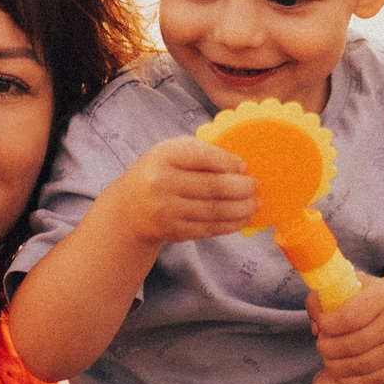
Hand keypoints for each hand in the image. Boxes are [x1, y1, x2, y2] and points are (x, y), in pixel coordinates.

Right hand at [101, 138, 258, 245]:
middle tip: (255, 185)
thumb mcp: (171, 153)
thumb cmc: (158, 173)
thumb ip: (200, 152)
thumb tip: (240, 164)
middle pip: (213, 186)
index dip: (228, 162)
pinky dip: (231, 224)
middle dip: (241, 187)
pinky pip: (209, 229)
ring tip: (255, 203)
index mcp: (164, 155)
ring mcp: (167, 210)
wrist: (129, 209)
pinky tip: (243, 218)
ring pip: (214, 211)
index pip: (203, 156)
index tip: (244, 166)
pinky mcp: (174, 231)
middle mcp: (162, 183)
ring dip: (241, 209)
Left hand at [309, 274, 383, 383]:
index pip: (348, 317)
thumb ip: (321, 299)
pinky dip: (347, 379)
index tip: (320, 324)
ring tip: (329, 358)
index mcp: (383, 296)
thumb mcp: (346, 287)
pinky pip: (368, 380)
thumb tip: (316, 327)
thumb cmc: (368, 298)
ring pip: (358, 366)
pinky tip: (340, 370)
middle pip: (351, 345)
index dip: (327, 325)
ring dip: (334, 365)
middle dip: (327, 348)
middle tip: (321, 344)